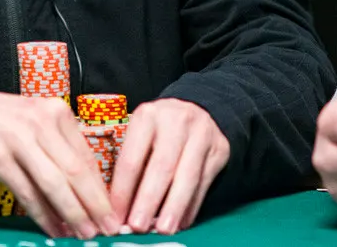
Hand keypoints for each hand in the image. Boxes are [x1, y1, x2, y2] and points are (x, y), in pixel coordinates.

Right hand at [0, 82, 118, 239]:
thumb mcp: (34, 123)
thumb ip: (58, 149)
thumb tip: (85, 192)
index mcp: (56, 113)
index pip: (87, 157)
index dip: (102, 190)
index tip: (114, 213)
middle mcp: (41, 123)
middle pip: (76, 172)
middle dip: (96, 206)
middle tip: (110, 230)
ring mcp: (19, 140)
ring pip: (55, 184)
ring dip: (74, 214)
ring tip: (86, 236)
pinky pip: (27, 193)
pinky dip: (43, 215)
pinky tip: (54, 230)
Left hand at [109, 98, 229, 234]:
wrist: (196, 108)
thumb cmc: (159, 128)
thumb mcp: (141, 133)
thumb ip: (133, 165)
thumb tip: (121, 208)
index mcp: (147, 116)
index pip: (132, 158)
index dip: (123, 191)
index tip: (116, 215)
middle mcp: (176, 121)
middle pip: (162, 167)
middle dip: (149, 200)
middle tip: (138, 225)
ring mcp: (201, 134)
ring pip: (188, 177)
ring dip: (174, 207)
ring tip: (164, 228)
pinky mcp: (219, 149)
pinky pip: (204, 182)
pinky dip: (192, 206)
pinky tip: (182, 221)